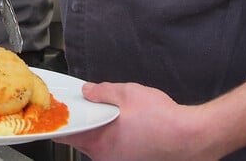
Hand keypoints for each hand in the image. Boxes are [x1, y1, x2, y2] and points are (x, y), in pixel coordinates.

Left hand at [55, 82, 215, 160]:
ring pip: (100, 144)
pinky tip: (132, 126)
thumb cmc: (162, 120)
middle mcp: (105, 157)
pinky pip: (115, 148)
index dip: (60, 121)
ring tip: (122, 115)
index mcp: (99, 140)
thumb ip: (102, 91)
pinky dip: (117, 137)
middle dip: (86, 122)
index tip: (56, 113)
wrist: (189, 137)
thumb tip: (88, 91)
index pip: (66, 134)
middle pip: (83, 138)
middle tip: (96, 106)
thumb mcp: (127, 93)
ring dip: (103, 130)